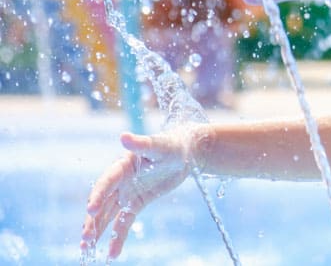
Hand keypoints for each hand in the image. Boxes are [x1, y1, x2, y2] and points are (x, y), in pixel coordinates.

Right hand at [81, 128, 200, 259]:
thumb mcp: (159, 145)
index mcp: (123, 165)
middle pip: (102, 202)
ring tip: (85, 248)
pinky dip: (117, 236)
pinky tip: (111, 254)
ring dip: (97, 230)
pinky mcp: (136, 203)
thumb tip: (123, 136)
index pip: (107, 181)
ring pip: (108, 214)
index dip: (98, 195)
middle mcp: (120, 181)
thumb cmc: (171, 145)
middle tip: (85, 238)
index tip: (90, 210)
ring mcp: (127, 193)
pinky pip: (124, 222)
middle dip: (92, 220)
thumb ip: (142, 143)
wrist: (185, 153)